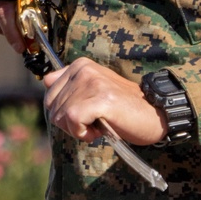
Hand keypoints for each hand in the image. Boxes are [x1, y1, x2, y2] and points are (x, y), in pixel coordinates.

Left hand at [43, 59, 168, 145]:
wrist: (155, 115)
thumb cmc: (124, 108)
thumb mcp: (94, 91)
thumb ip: (70, 84)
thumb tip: (45, 81)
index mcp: (81, 65)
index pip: (49, 91)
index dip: (64, 110)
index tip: (86, 112)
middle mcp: (84, 70)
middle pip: (53, 107)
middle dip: (70, 122)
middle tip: (95, 120)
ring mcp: (92, 83)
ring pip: (61, 117)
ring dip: (79, 129)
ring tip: (100, 123)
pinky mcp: (99, 100)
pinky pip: (73, 122)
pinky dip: (84, 133)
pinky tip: (100, 130)